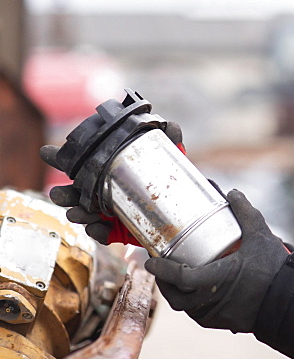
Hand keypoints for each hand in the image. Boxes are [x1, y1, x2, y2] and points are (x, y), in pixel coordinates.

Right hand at [40, 121, 185, 244]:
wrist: (181, 208)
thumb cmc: (167, 178)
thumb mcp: (171, 157)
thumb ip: (170, 142)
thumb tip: (171, 125)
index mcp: (106, 169)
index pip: (79, 163)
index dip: (60, 157)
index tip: (46, 152)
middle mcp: (100, 191)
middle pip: (73, 192)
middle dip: (63, 194)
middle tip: (59, 193)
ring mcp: (106, 211)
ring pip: (83, 214)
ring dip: (78, 213)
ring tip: (78, 212)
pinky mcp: (116, 230)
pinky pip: (101, 234)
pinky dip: (98, 231)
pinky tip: (98, 228)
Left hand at [144, 189, 289, 332]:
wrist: (290, 299)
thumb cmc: (275, 268)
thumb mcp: (260, 235)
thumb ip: (244, 212)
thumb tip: (232, 193)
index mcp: (215, 280)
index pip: (179, 277)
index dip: (162, 268)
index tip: (151, 259)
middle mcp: (210, 301)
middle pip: (175, 296)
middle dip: (164, 281)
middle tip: (160, 266)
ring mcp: (215, 315)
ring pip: (185, 307)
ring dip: (177, 293)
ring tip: (175, 276)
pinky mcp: (222, 322)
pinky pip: (198, 314)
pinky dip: (192, 302)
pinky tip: (196, 291)